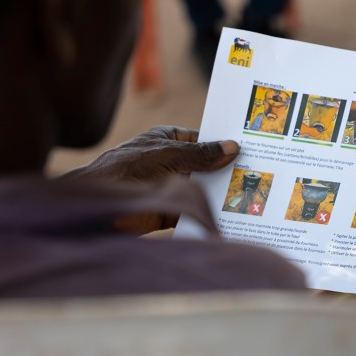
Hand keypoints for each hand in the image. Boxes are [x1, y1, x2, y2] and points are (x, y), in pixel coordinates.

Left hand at [62, 126, 238, 232]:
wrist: (93, 211)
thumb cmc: (123, 172)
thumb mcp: (166, 156)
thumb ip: (200, 153)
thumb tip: (232, 147)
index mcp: (168, 139)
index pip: (204, 138)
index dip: (225, 143)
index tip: (254, 147)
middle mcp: (172, 162)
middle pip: (207, 165)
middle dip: (229, 170)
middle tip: (262, 172)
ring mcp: (171, 187)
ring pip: (204, 189)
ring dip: (223, 194)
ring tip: (255, 195)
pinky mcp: (170, 213)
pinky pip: (196, 211)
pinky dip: (210, 214)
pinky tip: (233, 216)